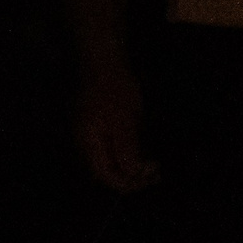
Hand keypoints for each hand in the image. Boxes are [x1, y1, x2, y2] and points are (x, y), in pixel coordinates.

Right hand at [75, 61, 158, 192]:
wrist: (104, 60)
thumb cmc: (114, 89)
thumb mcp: (124, 120)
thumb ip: (126, 150)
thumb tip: (132, 174)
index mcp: (89, 143)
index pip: (106, 176)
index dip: (128, 182)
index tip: (150, 177)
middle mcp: (86, 143)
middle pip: (107, 171)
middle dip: (132, 176)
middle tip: (156, 173)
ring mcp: (91, 133)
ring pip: (110, 160)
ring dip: (131, 166)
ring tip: (153, 166)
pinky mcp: (99, 124)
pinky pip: (112, 148)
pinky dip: (128, 153)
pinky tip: (141, 150)